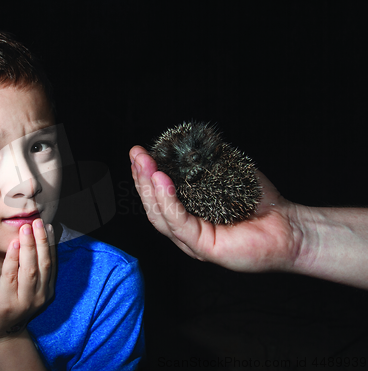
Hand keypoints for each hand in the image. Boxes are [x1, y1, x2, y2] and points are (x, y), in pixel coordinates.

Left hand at [0, 218, 55, 343]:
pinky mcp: (7, 304)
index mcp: (46, 292)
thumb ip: (31, 269)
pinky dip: (12, 259)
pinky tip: (12, 245)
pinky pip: (10, 277)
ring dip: (29, 247)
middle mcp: (39, 297)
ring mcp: (24, 302)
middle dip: (41, 241)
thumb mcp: (26, 288)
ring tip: (25, 228)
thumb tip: (32, 240)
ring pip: (29, 270)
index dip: (50, 244)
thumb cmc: (10, 303)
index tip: (48, 226)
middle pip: (43, 264)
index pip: (51, 264)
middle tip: (37, 222)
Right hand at [130, 145, 300, 272]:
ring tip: (145, 165)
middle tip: (136, 154)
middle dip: (141, 178)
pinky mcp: (204, 248)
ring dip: (150, 188)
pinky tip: (163, 182)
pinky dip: (169, 202)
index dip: (146, 176)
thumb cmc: (260, 204)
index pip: (159, 198)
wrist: (289, 227)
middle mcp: (187, 231)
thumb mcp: (226, 177)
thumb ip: (205, 166)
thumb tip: (188, 145)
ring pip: (161, 216)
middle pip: (154, 207)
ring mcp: (193, 242)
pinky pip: (180, 223)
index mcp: (188, 216)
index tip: (139, 154)